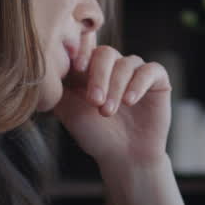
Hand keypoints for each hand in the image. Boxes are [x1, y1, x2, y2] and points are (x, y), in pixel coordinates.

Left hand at [54, 42, 171, 168]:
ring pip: (126, 63)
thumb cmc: (95, 136)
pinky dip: (138, 84)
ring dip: (116, 87)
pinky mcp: (157, 80)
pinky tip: (130, 101)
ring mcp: (135, 72)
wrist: (124, 158)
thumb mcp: (69, 111)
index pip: (86, 47)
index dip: (82, 51)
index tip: (77, 67)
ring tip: (109, 111)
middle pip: (105, 53)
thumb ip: (59, 86)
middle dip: (98, 76)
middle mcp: (113, 66)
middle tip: (94, 101)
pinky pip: (150, 70)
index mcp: (90, 69)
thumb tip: (48, 63)